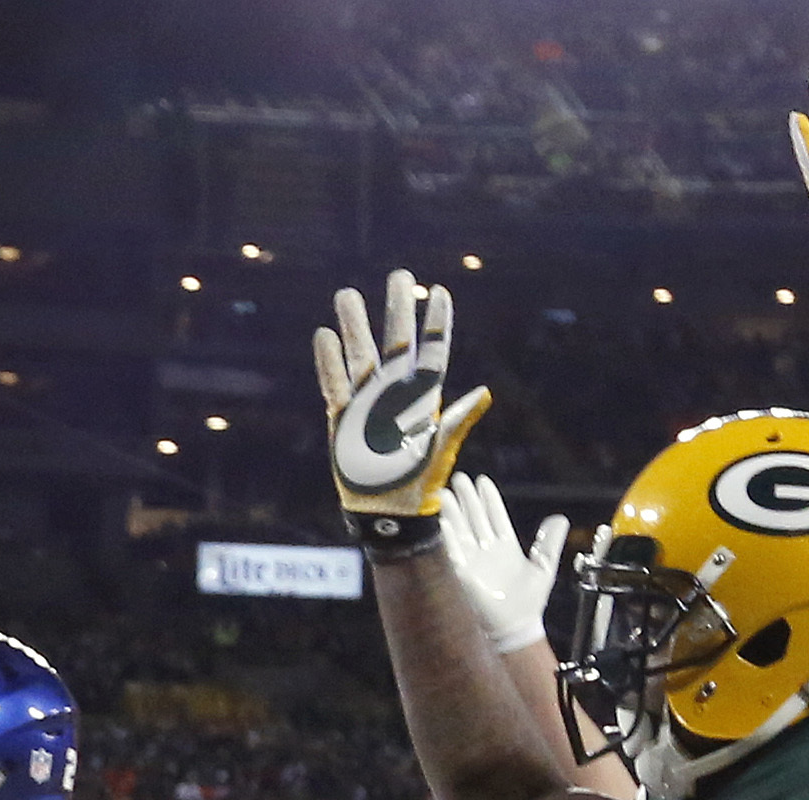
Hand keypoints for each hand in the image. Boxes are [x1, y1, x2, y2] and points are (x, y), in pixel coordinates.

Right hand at [313, 273, 490, 556]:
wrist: (388, 515)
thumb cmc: (419, 487)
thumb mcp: (441, 451)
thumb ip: (456, 420)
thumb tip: (484, 393)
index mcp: (422, 398)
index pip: (432, 351)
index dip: (436, 323)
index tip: (440, 291)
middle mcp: (395, 395)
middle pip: (395, 344)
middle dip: (396, 310)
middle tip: (400, 276)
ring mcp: (367, 405)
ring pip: (360, 356)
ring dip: (353, 326)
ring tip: (347, 294)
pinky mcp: (343, 421)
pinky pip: (334, 385)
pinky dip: (329, 362)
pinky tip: (324, 336)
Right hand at [439, 470, 568, 660]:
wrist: (515, 626)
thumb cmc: (530, 600)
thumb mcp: (545, 566)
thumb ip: (550, 542)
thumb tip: (559, 518)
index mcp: (506, 545)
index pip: (495, 516)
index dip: (488, 498)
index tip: (482, 481)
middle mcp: (487, 550)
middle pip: (474, 518)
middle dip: (467, 499)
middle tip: (460, 479)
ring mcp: (474, 561)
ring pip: (461, 530)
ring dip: (453, 512)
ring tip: (445, 493)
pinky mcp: (464, 574)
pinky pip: (453, 551)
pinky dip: (448, 536)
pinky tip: (443, 522)